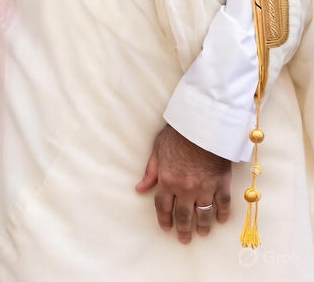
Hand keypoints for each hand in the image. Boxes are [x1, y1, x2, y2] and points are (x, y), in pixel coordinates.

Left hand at [136, 124, 230, 242]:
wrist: (204, 124)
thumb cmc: (178, 133)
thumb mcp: (158, 149)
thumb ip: (150, 171)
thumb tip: (140, 188)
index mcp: (167, 180)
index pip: (163, 207)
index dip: (164, 219)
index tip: (166, 228)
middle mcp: (185, 189)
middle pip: (184, 217)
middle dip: (183, 230)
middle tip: (184, 239)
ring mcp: (205, 188)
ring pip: (204, 215)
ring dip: (203, 227)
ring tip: (202, 233)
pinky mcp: (222, 184)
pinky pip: (224, 205)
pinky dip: (223, 214)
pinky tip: (220, 220)